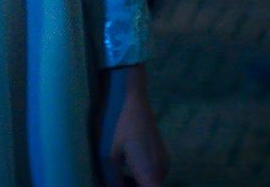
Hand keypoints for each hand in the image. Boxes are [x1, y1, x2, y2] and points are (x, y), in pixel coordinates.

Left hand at [108, 66, 167, 186]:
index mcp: (150, 172)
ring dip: (134, 186)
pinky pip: (151, 174)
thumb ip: (112, 181)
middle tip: (112, 184)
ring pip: (151, 183)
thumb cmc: (115, 123)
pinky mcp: (159, 151)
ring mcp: (163, 159)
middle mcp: (161, 169)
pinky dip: (139, 179)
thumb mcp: (107, 156)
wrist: (128, 92)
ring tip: (114, 182)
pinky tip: (121, 174)